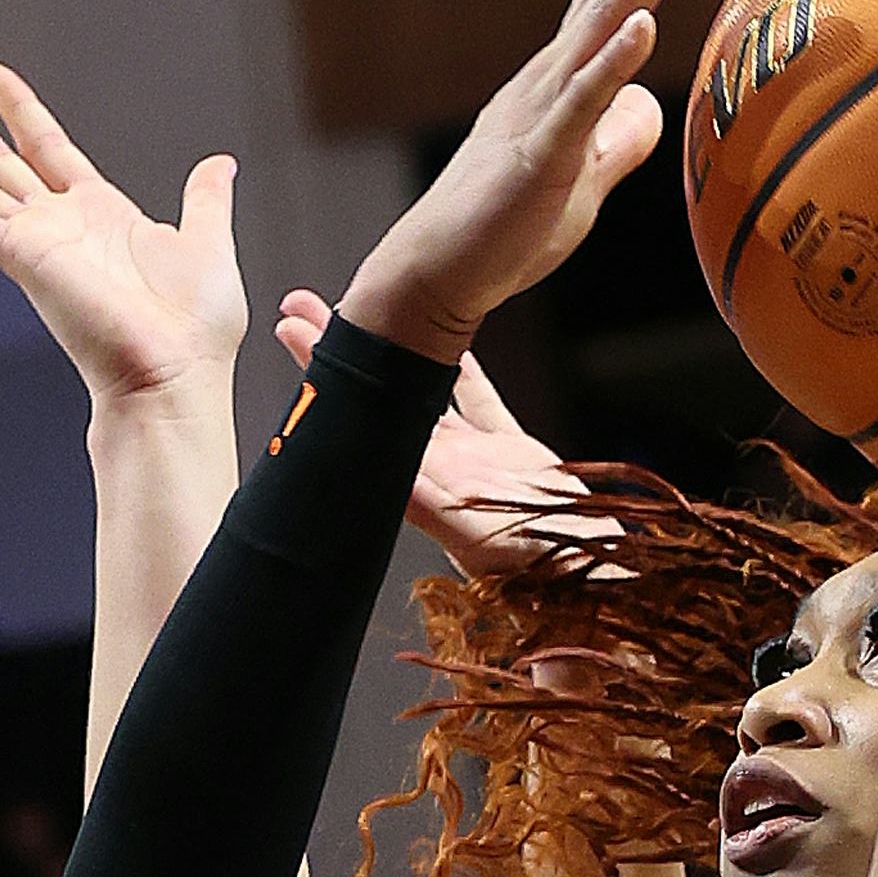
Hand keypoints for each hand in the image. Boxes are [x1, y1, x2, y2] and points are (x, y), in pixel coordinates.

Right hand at [0, 65, 247, 408]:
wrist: (175, 375)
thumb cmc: (196, 330)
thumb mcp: (205, 244)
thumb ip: (205, 200)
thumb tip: (220, 163)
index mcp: (98, 214)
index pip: (46, 147)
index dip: (18, 109)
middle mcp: (58, 225)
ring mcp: (33, 241)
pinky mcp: (19, 258)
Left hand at [277, 285, 606, 575]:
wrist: (582, 570)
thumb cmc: (529, 564)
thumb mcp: (471, 535)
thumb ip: (426, 503)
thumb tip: (386, 471)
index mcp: (419, 477)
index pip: (359, 415)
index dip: (326, 372)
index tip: (294, 331)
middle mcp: (436, 464)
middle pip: (377, 395)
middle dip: (342, 350)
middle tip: (301, 306)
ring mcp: (471, 456)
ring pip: (420, 389)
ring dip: (394, 350)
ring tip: (363, 309)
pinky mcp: (508, 450)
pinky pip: (479, 400)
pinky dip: (465, 370)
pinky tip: (450, 340)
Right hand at [340, 0, 737, 363]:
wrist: (436, 276)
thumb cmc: (504, 232)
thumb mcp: (581, 181)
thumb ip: (618, 138)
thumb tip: (653, 108)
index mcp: (568, 73)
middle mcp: (556, 72)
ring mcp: (546, 108)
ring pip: (605, 21)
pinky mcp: (539, 158)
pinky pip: (582, 104)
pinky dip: (613, 63)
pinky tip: (642, 27)